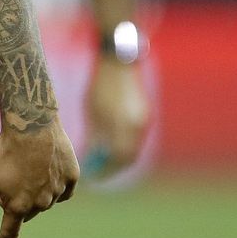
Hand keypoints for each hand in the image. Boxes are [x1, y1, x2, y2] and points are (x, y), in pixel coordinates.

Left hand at [0, 121, 78, 237]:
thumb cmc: (4, 150)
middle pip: (27, 212)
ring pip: (46, 200)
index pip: (9, 232)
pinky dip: (55, 184)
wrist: (33, 125)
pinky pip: (63, 189)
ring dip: (36, 192)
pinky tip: (47, 169)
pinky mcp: (72, 178)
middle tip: (9, 180)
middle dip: (17, 202)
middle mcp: (40, 204)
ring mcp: (58, 192)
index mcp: (17, 206)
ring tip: (27, 168)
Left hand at [84, 57, 149, 174]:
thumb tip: (91, 156)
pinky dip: (123, 145)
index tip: (92, 177)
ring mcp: (144, 120)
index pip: (118, 159)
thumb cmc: (101, 84)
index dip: (106, 170)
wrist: (120, 61)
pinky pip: (135, 137)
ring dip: (117, 157)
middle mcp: (139, 127)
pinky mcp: (144, 114)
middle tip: (96, 172)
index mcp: (125, 126)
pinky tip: (108, 144)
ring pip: (132, 148)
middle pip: (127, 157)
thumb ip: (95, 134)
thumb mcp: (93, 110)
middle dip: (112, 167)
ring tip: (99, 160)